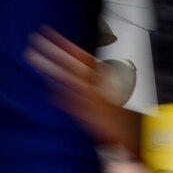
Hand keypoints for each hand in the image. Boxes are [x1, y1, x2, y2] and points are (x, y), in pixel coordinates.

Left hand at [28, 28, 132, 147]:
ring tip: (32, 57)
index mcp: (104, 80)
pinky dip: (64, 97)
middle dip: (55, 51)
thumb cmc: (123, 120)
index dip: (66, 45)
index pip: (83, 57)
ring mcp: (95, 102)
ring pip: (70, 81)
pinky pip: (76, 106)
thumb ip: (95, 85)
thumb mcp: (111, 97)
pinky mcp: (93, 119)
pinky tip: (50, 90)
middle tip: (36, 39)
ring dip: (51, 68)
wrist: (140, 139)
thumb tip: (81, 77)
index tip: (49, 34)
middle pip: (74, 65)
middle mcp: (98, 88)